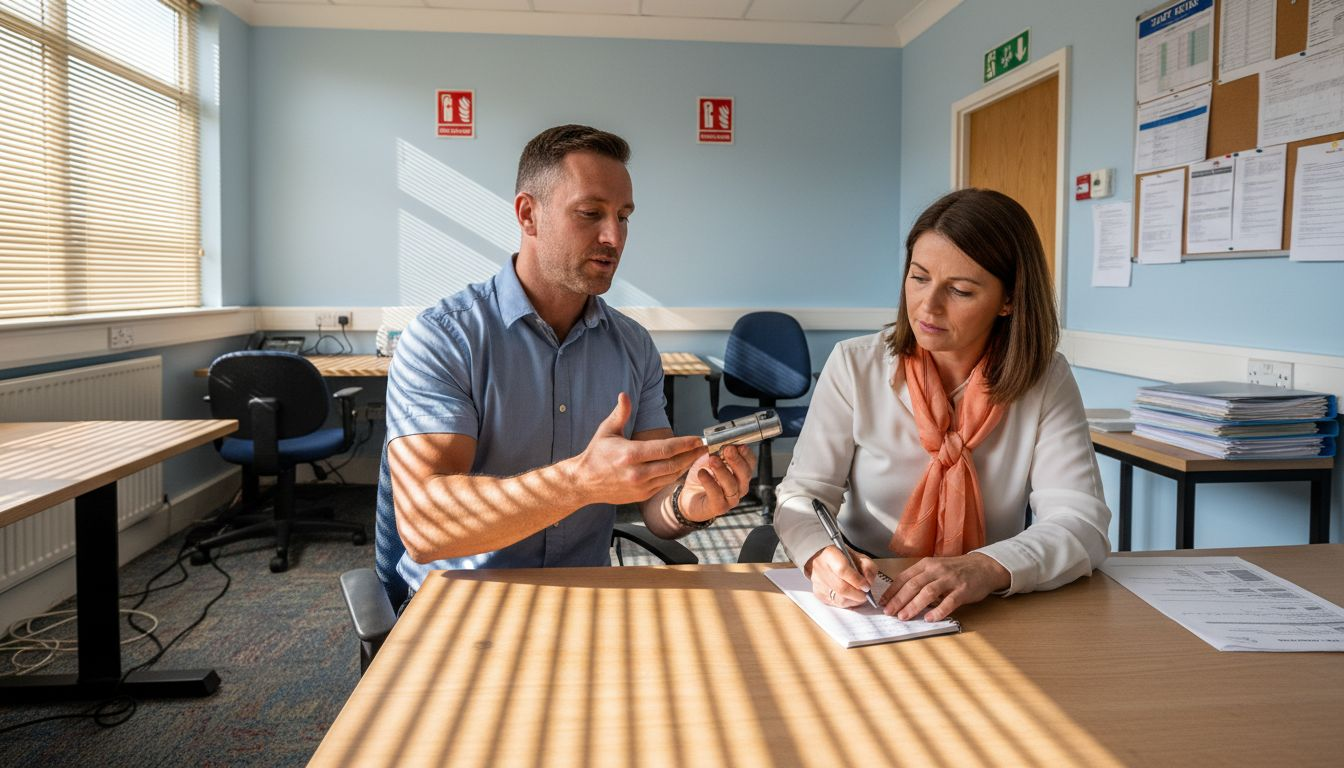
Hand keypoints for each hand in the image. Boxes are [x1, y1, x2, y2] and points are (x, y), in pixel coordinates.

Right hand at [569, 393, 704, 504]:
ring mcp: (640, 486)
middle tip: (704, 447)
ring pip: (671, 476)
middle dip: (691, 455)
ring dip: (686, 465)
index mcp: (630, 454)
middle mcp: (637, 473)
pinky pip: (664, 484)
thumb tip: (624, 395)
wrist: (583, 483)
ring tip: (697, 455)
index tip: (697, 439)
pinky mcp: (642, 496)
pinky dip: (675, 475)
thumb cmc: (596, 454)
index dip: (684, 444)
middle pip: (673, 464)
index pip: (665, 449)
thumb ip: (620, 413)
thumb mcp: (606, 431)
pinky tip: (682, 466)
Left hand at [675, 444, 754, 522]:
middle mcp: (739, 487)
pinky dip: (709, 482)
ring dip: (722, 470)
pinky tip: (702, 473)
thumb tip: (719, 441)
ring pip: (732, 485)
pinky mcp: (719, 507)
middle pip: (745, 474)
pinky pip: (716, 494)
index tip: (739, 445)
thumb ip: (716, 451)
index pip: (750, 463)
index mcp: (741, 473)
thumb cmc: (703, 477)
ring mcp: (730, 499)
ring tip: (712, 459)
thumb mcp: (709, 459)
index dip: (747, 454)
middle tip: (728, 449)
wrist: (688, 497)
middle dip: (736, 460)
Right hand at [804, 545, 882, 608]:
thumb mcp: (858, 556)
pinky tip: (849, 596)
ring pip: (839, 599)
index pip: (843, 570)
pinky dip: (846, 602)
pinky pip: (835, 604)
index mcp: (831, 555)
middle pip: (841, 588)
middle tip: (865, 594)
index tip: (866, 586)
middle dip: (858, 594)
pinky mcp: (818, 593)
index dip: (857, 581)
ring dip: (853, 600)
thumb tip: (869, 582)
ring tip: (858, 595)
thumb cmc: (841, 558)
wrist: (821, 558)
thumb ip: (867, 567)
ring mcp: (817, 583)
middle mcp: (820, 568)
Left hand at [881, 553, 1009, 621]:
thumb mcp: (935, 569)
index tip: (882, 602)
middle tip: (889, 612)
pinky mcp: (963, 590)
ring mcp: (950, 579)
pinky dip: (938, 610)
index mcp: (926, 565)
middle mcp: (936, 570)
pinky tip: (929, 618)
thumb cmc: (956, 570)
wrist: (984, 566)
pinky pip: (949, 601)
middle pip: (913, 585)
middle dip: (898, 600)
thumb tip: (900, 596)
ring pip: (928, 592)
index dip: (892, 591)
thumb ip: (920, 579)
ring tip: (904, 616)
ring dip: (913, 605)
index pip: (904, 577)